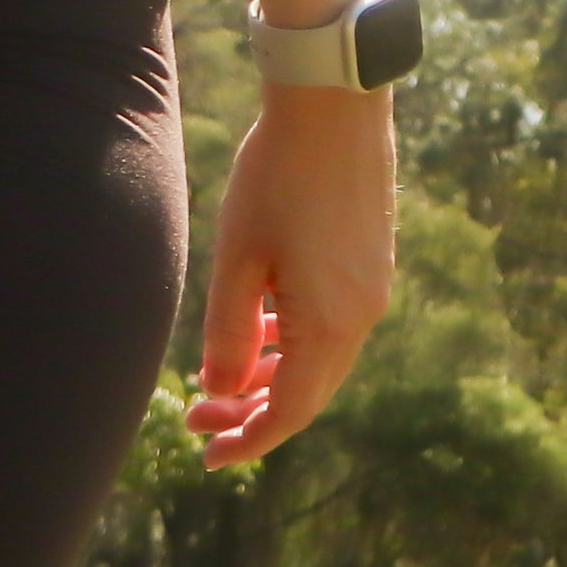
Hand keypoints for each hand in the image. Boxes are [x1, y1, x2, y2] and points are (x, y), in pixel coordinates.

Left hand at [187, 87, 394, 468]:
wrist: (334, 110)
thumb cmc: (276, 180)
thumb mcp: (237, 260)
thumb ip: (229, 332)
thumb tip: (221, 390)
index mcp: (332, 323)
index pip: (292, 409)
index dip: (249, 438)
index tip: (208, 456)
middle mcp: (362, 315)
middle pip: (308, 390)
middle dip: (252, 411)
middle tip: (196, 420)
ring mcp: (370, 290)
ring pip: (317, 359)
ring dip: (269, 377)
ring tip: (216, 385)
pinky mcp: (367, 265)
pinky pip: (326, 326)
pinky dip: (287, 342)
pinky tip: (251, 334)